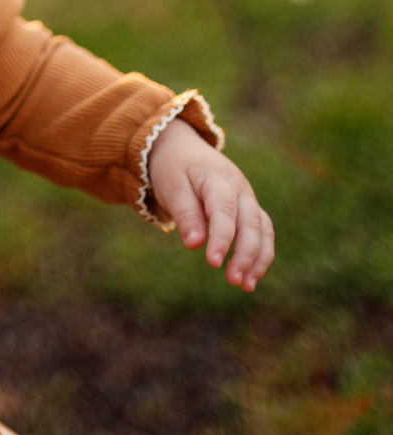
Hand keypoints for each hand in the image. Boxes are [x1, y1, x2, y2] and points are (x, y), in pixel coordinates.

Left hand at [147, 116, 273, 291]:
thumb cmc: (174, 168)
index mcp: (218, 179)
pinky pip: (262, 232)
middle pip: (251, 223)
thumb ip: (185, 213)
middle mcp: (240, 188)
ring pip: (263, 229)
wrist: (182, 148)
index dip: (221, 238)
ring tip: (245, 286)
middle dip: (245, 254)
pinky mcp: (249, 209)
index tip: (213, 262)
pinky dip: (260, 254)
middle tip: (233, 281)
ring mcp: (248, 198)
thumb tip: (195, 244)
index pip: (224, 211)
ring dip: (258, 259)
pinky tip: (250, 277)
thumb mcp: (171, 186)